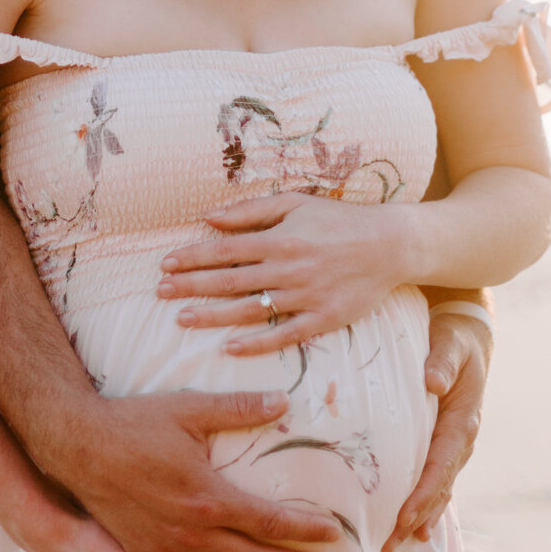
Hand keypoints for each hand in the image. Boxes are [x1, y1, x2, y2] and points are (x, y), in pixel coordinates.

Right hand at [59, 388, 340, 551]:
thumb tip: (281, 401)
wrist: (79, 447)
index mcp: (209, 497)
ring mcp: (166, 549)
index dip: (303, 530)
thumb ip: (238, 408)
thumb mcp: (189, 408)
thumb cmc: (135, 424)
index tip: (331, 534)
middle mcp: (191, 531)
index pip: (269, 521)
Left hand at [157, 193, 413, 355]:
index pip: (225, 250)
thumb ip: (251, 210)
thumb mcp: (296, 203)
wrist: (390, 244)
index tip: (166, 264)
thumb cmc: (339, 219)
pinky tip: (229, 348)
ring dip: (213, 316)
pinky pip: (284, 335)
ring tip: (182, 319)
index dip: (193, 257)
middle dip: (191, 286)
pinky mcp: (323, 319)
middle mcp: (288, 268)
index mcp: (280, 238)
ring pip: (250, 310)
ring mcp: (305, 296)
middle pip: (230, 280)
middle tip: (160, 292)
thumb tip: (209, 216)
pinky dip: (256, 343)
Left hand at [382, 306, 490, 551]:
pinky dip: (428, 504)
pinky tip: (416, 527)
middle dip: (416, 516)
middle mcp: (464, 439)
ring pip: (439, 488)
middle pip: (438, 486)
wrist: (469, 335)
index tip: (405, 516)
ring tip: (398, 544)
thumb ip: (442, 361)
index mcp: (464, 420)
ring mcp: (457, 445)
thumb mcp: (451, 343)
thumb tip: (433, 382)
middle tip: (389, 544)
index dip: (424, 493)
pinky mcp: (447, 443)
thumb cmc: (455, 338)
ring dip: (421, 517)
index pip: (441, 464)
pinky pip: (438, 480)